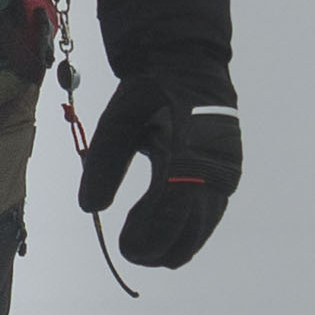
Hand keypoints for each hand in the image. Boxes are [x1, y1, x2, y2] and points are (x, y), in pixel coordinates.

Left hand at [77, 0, 241, 269]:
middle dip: (158, 247)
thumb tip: (90, 208)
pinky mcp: (225, 178)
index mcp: (189, 149)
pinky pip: (207, 218)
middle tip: (128, 248)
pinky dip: (183, 230)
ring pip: (202, 229)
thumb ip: (103, 163)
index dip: (150, 234)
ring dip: (170, 242)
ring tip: (138, 236)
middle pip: (192, 229)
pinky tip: (158, 227)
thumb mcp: (119, 119)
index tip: (126, 248)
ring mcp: (224, 174)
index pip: (173, 207)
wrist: (189, 65)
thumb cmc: (150, 91)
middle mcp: (214, 166)